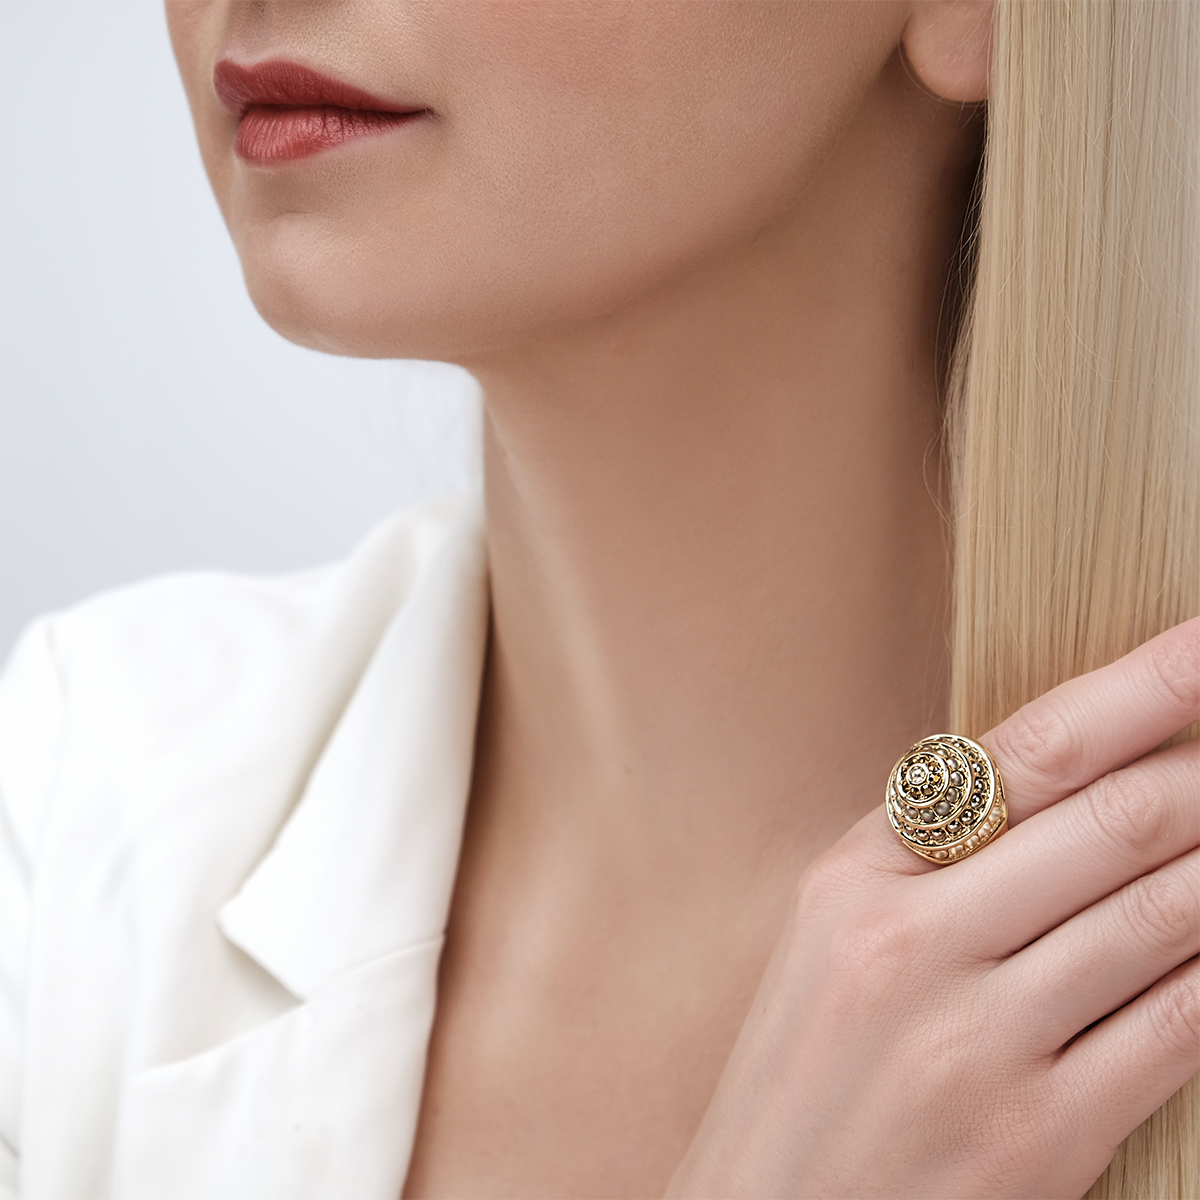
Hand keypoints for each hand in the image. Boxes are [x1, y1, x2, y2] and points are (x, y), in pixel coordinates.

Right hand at [667, 619, 1199, 1198]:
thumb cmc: (807, 1075)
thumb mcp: (836, 939)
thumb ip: (936, 861)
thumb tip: (1080, 793)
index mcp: (855, 877)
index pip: (1022, 755)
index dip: (1138, 690)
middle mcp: (911, 943)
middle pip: (1112, 824)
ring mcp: (976, 1042)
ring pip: (1165, 917)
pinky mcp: (1038, 1136)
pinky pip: (1177, 1027)